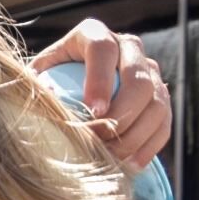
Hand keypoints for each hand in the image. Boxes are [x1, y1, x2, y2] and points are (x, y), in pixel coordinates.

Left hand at [29, 18, 170, 168]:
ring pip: (157, 101)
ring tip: (113, 157)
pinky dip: (149, 144)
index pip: (102, 50)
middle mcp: (127, 47)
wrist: (67, 88)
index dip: (99, 80)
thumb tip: (43, 99)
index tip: (92, 112)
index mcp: (92, 35)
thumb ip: (34, 85)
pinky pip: (164, 120)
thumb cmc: (43, 83)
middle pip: (138, 78)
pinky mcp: (160, 94)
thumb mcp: (34, 78)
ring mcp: (148, 70)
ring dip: (137, 133)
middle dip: (122, 113)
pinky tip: (131, 164)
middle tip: (101, 140)